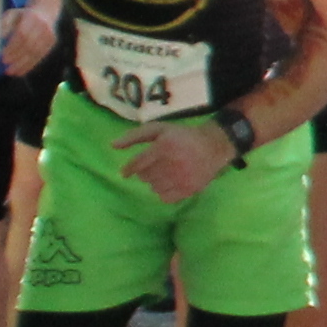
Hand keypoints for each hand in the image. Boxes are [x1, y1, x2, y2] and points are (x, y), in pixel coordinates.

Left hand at [0, 5, 57, 75]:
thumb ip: (5, 24)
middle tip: (6, 67)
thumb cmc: (23, 15)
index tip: (3, 56)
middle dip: (17, 57)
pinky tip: (21, 71)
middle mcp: (42, 26)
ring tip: (12, 72)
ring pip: (35, 52)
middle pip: (29, 45)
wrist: (45, 11)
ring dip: (23, 64)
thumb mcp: (11, 14)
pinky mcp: (52, 42)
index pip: (22, 34)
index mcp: (31, 17)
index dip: (12, 47)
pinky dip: (30, 65)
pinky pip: (40, 56)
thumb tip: (2, 37)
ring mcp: (49, 34)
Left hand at [117, 115, 237, 203]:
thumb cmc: (182, 136)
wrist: (213, 146)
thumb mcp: (159, 129)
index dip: (129, 169)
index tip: (126, 172)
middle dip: (146, 172)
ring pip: (153, 188)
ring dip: (155, 181)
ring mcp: (181, 179)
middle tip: (155, 165)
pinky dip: (163, 191)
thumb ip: (134, 136)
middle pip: (144, 177)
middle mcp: (172, 164)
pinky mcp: (188, 190)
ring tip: (164, 172)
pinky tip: (170, 182)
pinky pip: (165, 197)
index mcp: (163, 147)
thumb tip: (112, 146)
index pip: (137, 164)